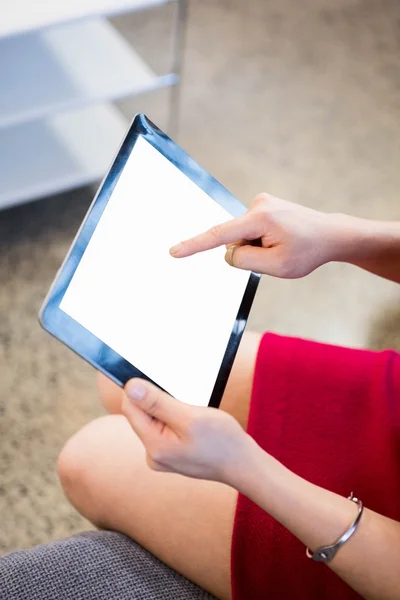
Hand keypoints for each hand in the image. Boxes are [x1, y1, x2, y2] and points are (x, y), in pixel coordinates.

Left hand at [121, 379, 251, 484]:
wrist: (244, 464)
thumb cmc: (222, 442)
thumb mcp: (190, 417)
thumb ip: (157, 403)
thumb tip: (130, 387)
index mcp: (153, 446)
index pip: (130, 408)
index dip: (141, 390)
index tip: (162, 386)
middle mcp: (153, 454)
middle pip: (141, 413)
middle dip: (160, 402)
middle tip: (186, 406)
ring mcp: (162, 455)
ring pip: (155, 419)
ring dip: (170, 410)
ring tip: (193, 417)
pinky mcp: (171, 453)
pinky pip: (165, 428)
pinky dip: (177, 419)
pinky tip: (194, 425)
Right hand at [170, 193, 335, 277]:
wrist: (330, 235)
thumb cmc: (308, 251)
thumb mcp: (277, 266)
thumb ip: (245, 260)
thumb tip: (228, 252)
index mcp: (260, 219)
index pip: (220, 236)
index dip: (194, 245)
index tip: (174, 252)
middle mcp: (258, 204)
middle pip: (234, 240)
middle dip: (249, 252)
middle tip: (279, 253)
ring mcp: (261, 203)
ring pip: (242, 237)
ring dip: (257, 247)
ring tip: (283, 245)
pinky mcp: (263, 205)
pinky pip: (250, 231)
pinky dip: (260, 240)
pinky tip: (281, 238)